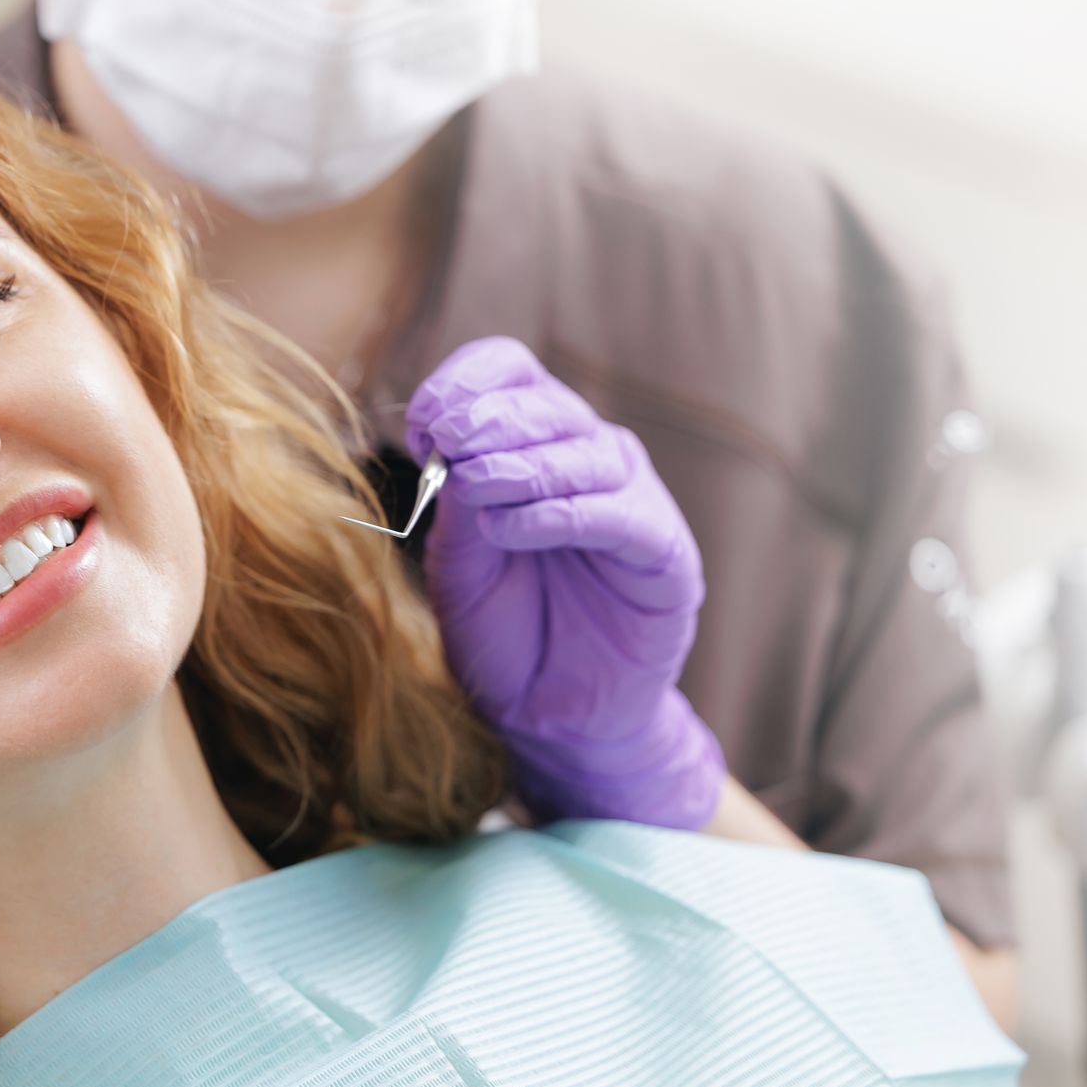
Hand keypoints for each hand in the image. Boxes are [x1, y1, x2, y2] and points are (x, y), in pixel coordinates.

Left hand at [405, 336, 724, 828]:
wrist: (548, 715)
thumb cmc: (503, 633)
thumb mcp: (458, 564)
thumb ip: (456, 507)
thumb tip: (448, 446)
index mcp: (534, 445)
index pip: (512, 370)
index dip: (466, 382)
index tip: (422, 423)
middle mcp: (588, 459)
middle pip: (549, 403)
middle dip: (491, 417)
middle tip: (447, 442)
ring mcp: (632, 501)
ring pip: (587, 451)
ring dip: (523, 463)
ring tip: (474, 485)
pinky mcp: (664, 554)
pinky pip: (620, 513)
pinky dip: (561, 512)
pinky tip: (511, 526)